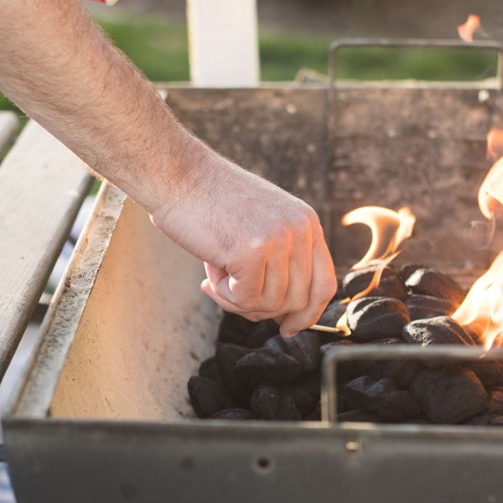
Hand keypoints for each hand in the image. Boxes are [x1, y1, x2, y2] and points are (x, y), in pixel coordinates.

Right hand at [149, 155, 336, 336]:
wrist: (177, 174)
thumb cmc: (209, 204)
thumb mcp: (261, 224)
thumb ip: (280, 260)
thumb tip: (285, 315)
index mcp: (307, 222)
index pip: (325, 284)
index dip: (309, 314)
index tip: (288, 328)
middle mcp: (300, 229)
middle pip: (297, 301)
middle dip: (261, 308)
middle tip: (228, 291)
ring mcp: (278, 239)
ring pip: (270, 304)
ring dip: (237, 298)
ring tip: (216, 270)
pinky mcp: (251, 250)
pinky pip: (244, 299)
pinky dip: (223, 294)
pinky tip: (210, 269)